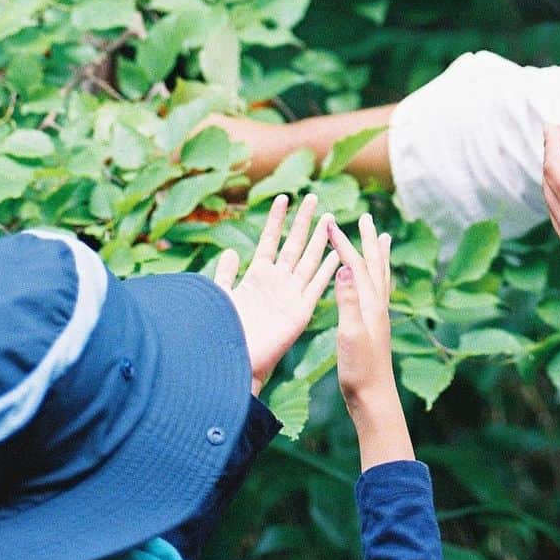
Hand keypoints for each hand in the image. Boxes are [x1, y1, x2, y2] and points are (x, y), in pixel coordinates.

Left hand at [214, 194, 339, 393]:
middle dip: (304, 221)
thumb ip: (225, 274)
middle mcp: (278, 282)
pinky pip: (317, 285)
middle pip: (294, 245)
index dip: (276, 220)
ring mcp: (291, 295)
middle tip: (314, 198)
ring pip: (308, 259)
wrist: (235, 361)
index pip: (270, 240)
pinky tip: (338, 253)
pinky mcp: (301, 311)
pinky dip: (328, 269)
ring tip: (329, 218)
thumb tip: (230, 252)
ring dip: (319, 239)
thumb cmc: (224, 331)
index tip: (284, 198)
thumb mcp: (221, 296)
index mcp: (258, 277)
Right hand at [327, 214, 414, 468]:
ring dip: (379, 254)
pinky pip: (378, 291)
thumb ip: (347, 301)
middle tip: (367, 218)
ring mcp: (379, 316)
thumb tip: (345, 267)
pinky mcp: (376, 327)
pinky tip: (374, 281)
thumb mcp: (349, 334)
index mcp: (369, 304)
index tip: (330, 223)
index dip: (343, 243)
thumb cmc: (359, 370)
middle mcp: (377, 306)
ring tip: (383, 238)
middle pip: (374, 264)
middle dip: (368, 240)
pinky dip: (377, 276)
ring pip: (380, 276)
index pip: (356, 265)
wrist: (374, 398)